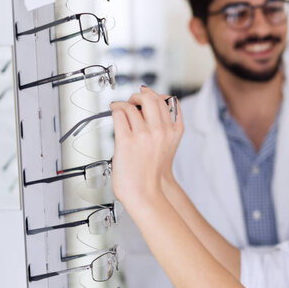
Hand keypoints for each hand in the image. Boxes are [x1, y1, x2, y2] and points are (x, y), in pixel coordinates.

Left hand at [110, 87, 183, 207]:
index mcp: (174, 132)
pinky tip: (114, 112)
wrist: (146, 192)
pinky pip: (119, 114)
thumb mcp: (169, 146)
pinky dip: (115, 110)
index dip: (156, 96)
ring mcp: (143, 135)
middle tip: (133, 100)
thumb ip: (165, 126)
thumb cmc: (153, 172)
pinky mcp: (126, 140)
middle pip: (152, 98)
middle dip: (140, 95)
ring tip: (120, 109)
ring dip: (124, 104)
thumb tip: (147, 107)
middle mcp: (160, 131)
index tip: (147, 95)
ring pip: (132, 105)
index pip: (168, 101)